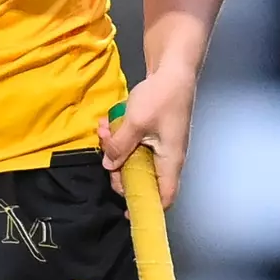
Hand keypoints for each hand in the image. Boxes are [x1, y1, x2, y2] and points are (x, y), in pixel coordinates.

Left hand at [97, 66, 197, 209]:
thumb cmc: (161, 97)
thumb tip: (108, 165)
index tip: (126, 211)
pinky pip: (135, 142)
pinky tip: (109, 121)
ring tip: (104, 129)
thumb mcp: (135, 123)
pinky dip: (121, 135)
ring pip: (134, 157)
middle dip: (119, 168)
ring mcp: (161, 143)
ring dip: (116, 147)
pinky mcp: (154, 131)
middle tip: (105, 155)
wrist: (174, 67)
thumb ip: (120, 146)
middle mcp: (167, 156)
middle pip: (142, 178)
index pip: (164, 197)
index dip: (147, 207)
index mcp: (170, 161)